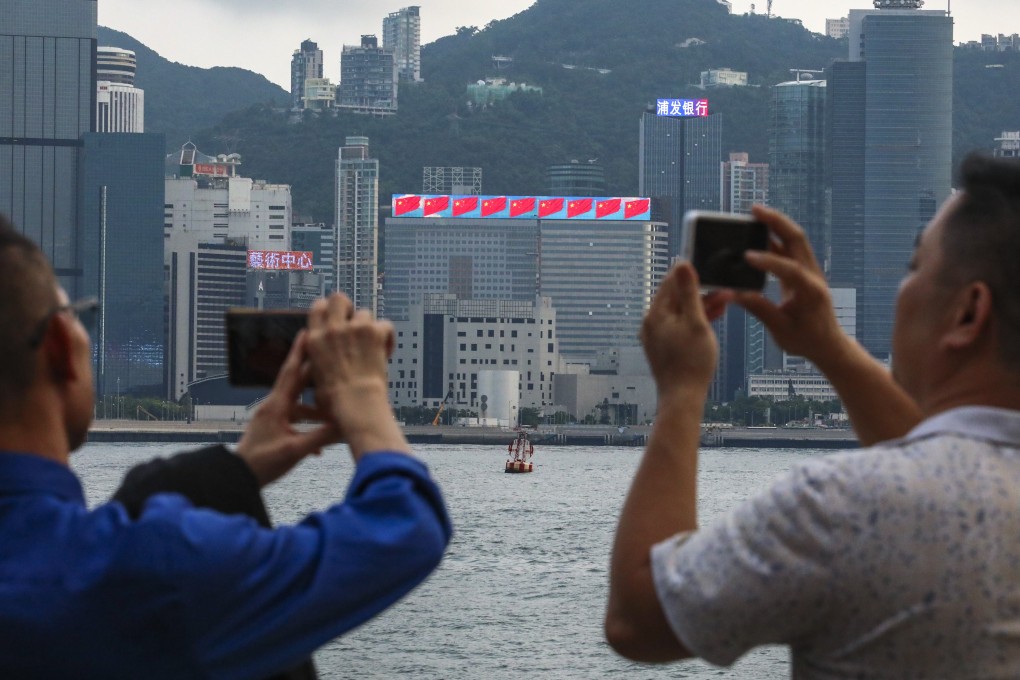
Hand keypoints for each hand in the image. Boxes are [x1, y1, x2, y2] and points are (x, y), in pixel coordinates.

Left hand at [236, 331, 340, 486]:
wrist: (238, 479)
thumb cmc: (262, 464)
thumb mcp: (295, 450)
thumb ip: (321, 437)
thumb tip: (346, 425)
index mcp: (276, 406)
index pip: (292, 373)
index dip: (301, 352)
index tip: (309, 333)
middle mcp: (273, 407)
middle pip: (297, 384)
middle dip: (313, 372)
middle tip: (329, 359)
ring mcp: (272, 418)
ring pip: (298, 406)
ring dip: (315, 410)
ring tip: (333, 416)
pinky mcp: (272, 430)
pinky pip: (294, 421)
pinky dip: (308, 428)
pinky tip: (318, 448)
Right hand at [306, 294, 408, 458]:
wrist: (355, 403)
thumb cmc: (334, 400)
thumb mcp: (314, 377)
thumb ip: (317, 359)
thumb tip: (320, 358)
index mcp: (315, 340)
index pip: (317, 308)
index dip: (328, 310)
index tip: (336, 320)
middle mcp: (333, 329)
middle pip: (339, 298)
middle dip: (348, 307)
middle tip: (354, 324)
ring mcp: (354, 329)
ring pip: (365, 313)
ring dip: (369, 326)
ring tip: (372, 345)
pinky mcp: (374, 333)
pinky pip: (385, 325)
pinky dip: (387, 337)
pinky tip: (385, 351)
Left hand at [641, 263, 730, 398]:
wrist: (682, 397)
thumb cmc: (692, 361)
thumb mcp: (696, 322)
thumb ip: (690, 292)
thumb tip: (682, 264)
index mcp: (656, 314)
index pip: (671, 282)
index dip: (691, 273)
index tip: (710, 266)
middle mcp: (651, 322)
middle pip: (676, 298)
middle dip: (701, 291)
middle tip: (725, 289)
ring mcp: (656, 335)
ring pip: (680, 312)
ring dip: (701, 306)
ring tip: (725, 302)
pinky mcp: (663, 347)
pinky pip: (679, 326)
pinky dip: (694, 321)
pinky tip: (713, 318)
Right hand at [733, 206, 850, 365]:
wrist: (828, 344)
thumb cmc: (806, 340)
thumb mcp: (781, 329)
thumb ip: (760, 309)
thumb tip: (736, 294)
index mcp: (810, 291)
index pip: (789, 269)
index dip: (768, 261)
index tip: (746, 257)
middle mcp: (813, 275)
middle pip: (796, 239)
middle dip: (776, 222)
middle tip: (754, 210)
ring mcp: (810, 270)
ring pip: (794, 239)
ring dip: (776, 225)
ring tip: (754, 214)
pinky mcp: (804, 272)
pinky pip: (790, 248)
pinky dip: (775, 238)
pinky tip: (758, 234)